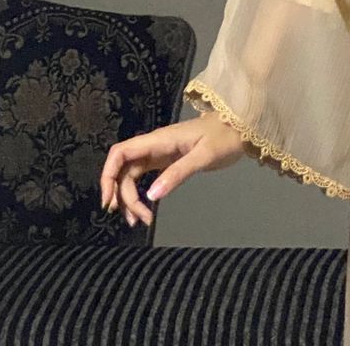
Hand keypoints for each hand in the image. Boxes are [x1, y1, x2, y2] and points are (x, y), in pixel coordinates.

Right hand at [98, 113, 247, 227]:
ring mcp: (160, 153)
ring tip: (140, 221)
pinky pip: (145, 178)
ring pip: (132, 176)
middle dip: (122, 195)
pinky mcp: (168, 161)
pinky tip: (146, 210)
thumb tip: (151, 196)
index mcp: (159, 140)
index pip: (120, 152)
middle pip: (124, 170)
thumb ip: (178, 174)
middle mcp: (155, 146)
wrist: (242, 127)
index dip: (108, 175)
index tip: (109, 201)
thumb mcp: (203, 156)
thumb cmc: (224, 137)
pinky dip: (141, 195)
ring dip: (130, 199)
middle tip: (135, 220)